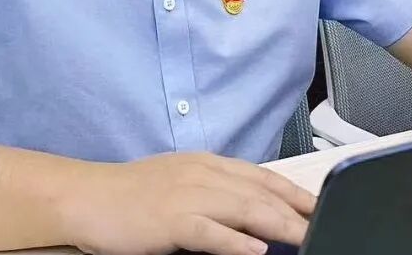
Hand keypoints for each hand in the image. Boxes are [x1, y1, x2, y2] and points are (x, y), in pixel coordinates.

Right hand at [60, 151, 315, 254]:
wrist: (85, 196)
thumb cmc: (129, 197)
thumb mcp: (177, 187)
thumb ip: (213, 196)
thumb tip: (249, 217)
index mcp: (204, 164)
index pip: (260, 176)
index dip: (294, 191)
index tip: (320, 206)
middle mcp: (200, 174)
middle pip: (259, 193)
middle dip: (296, 211)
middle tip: (325, 225)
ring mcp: (185, 195)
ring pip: (243, 209)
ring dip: (279, 224)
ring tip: (306, 238)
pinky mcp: (169, 219)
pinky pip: (209, 231)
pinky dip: (235, 241)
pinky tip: (256, 250)